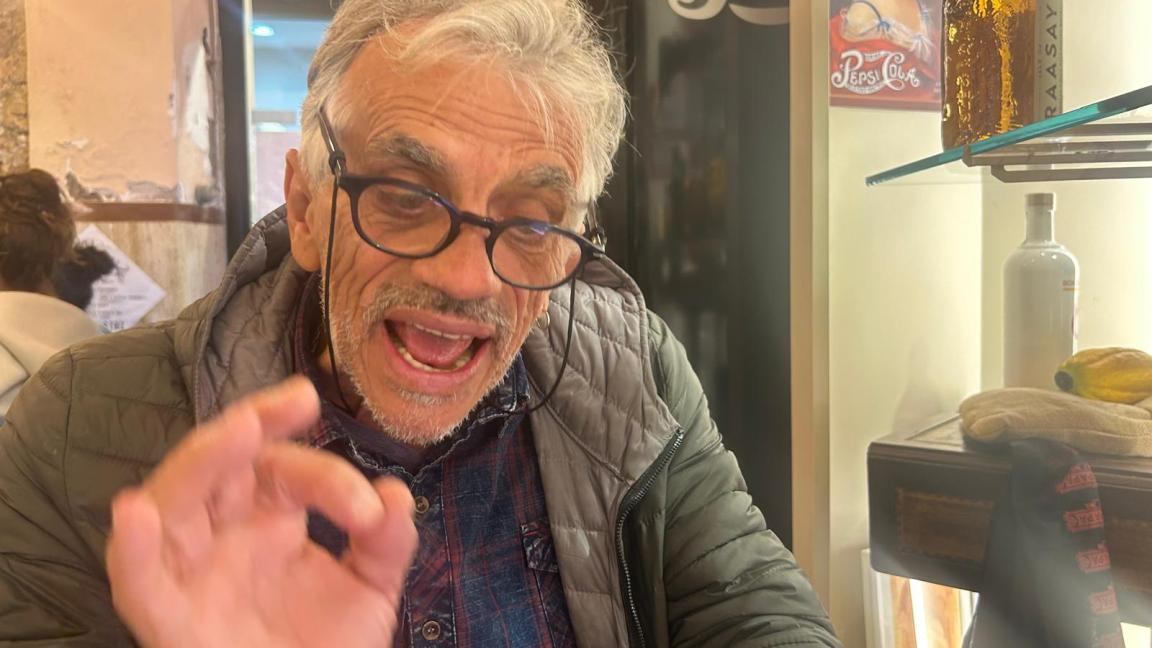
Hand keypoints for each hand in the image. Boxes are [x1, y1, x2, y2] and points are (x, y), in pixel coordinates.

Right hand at [106, 377, 417, 647]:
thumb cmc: (324, 646)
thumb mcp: (368, 590)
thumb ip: (386, 544)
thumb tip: (397, 494)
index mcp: (269, 518)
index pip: (288, 470)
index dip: (328, 477)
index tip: (369, 511)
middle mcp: (223, 534)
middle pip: (221, 464)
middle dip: (250, 426)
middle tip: (293, 400)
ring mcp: (192, 573)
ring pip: (175, 503)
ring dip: (201, 463)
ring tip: (237, 431)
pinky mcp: (169, 622)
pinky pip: (139, 585)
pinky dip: (134, 551)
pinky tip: (135, 513)